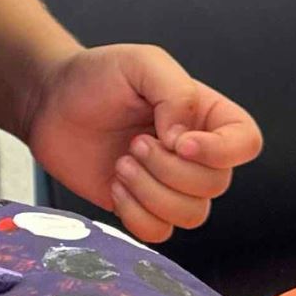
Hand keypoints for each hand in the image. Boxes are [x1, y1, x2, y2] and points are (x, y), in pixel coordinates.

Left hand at [26, 43, 261, 243]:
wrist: (49, 103)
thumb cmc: (95, 77)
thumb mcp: (141, 63)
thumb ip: (175, 93)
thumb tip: (186, 139)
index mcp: (205, 116)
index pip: (246, 143)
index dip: (221, 152)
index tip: (181, 142)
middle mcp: (195, 154)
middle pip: (216, 185)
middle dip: (170, 169)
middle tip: (134, 143)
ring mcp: (169, 184)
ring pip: (192, 215)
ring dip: (152, 192)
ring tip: (122, 163)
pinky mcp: (141, 206)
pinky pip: (160, 232)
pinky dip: (136, 214)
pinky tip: (115, 185)